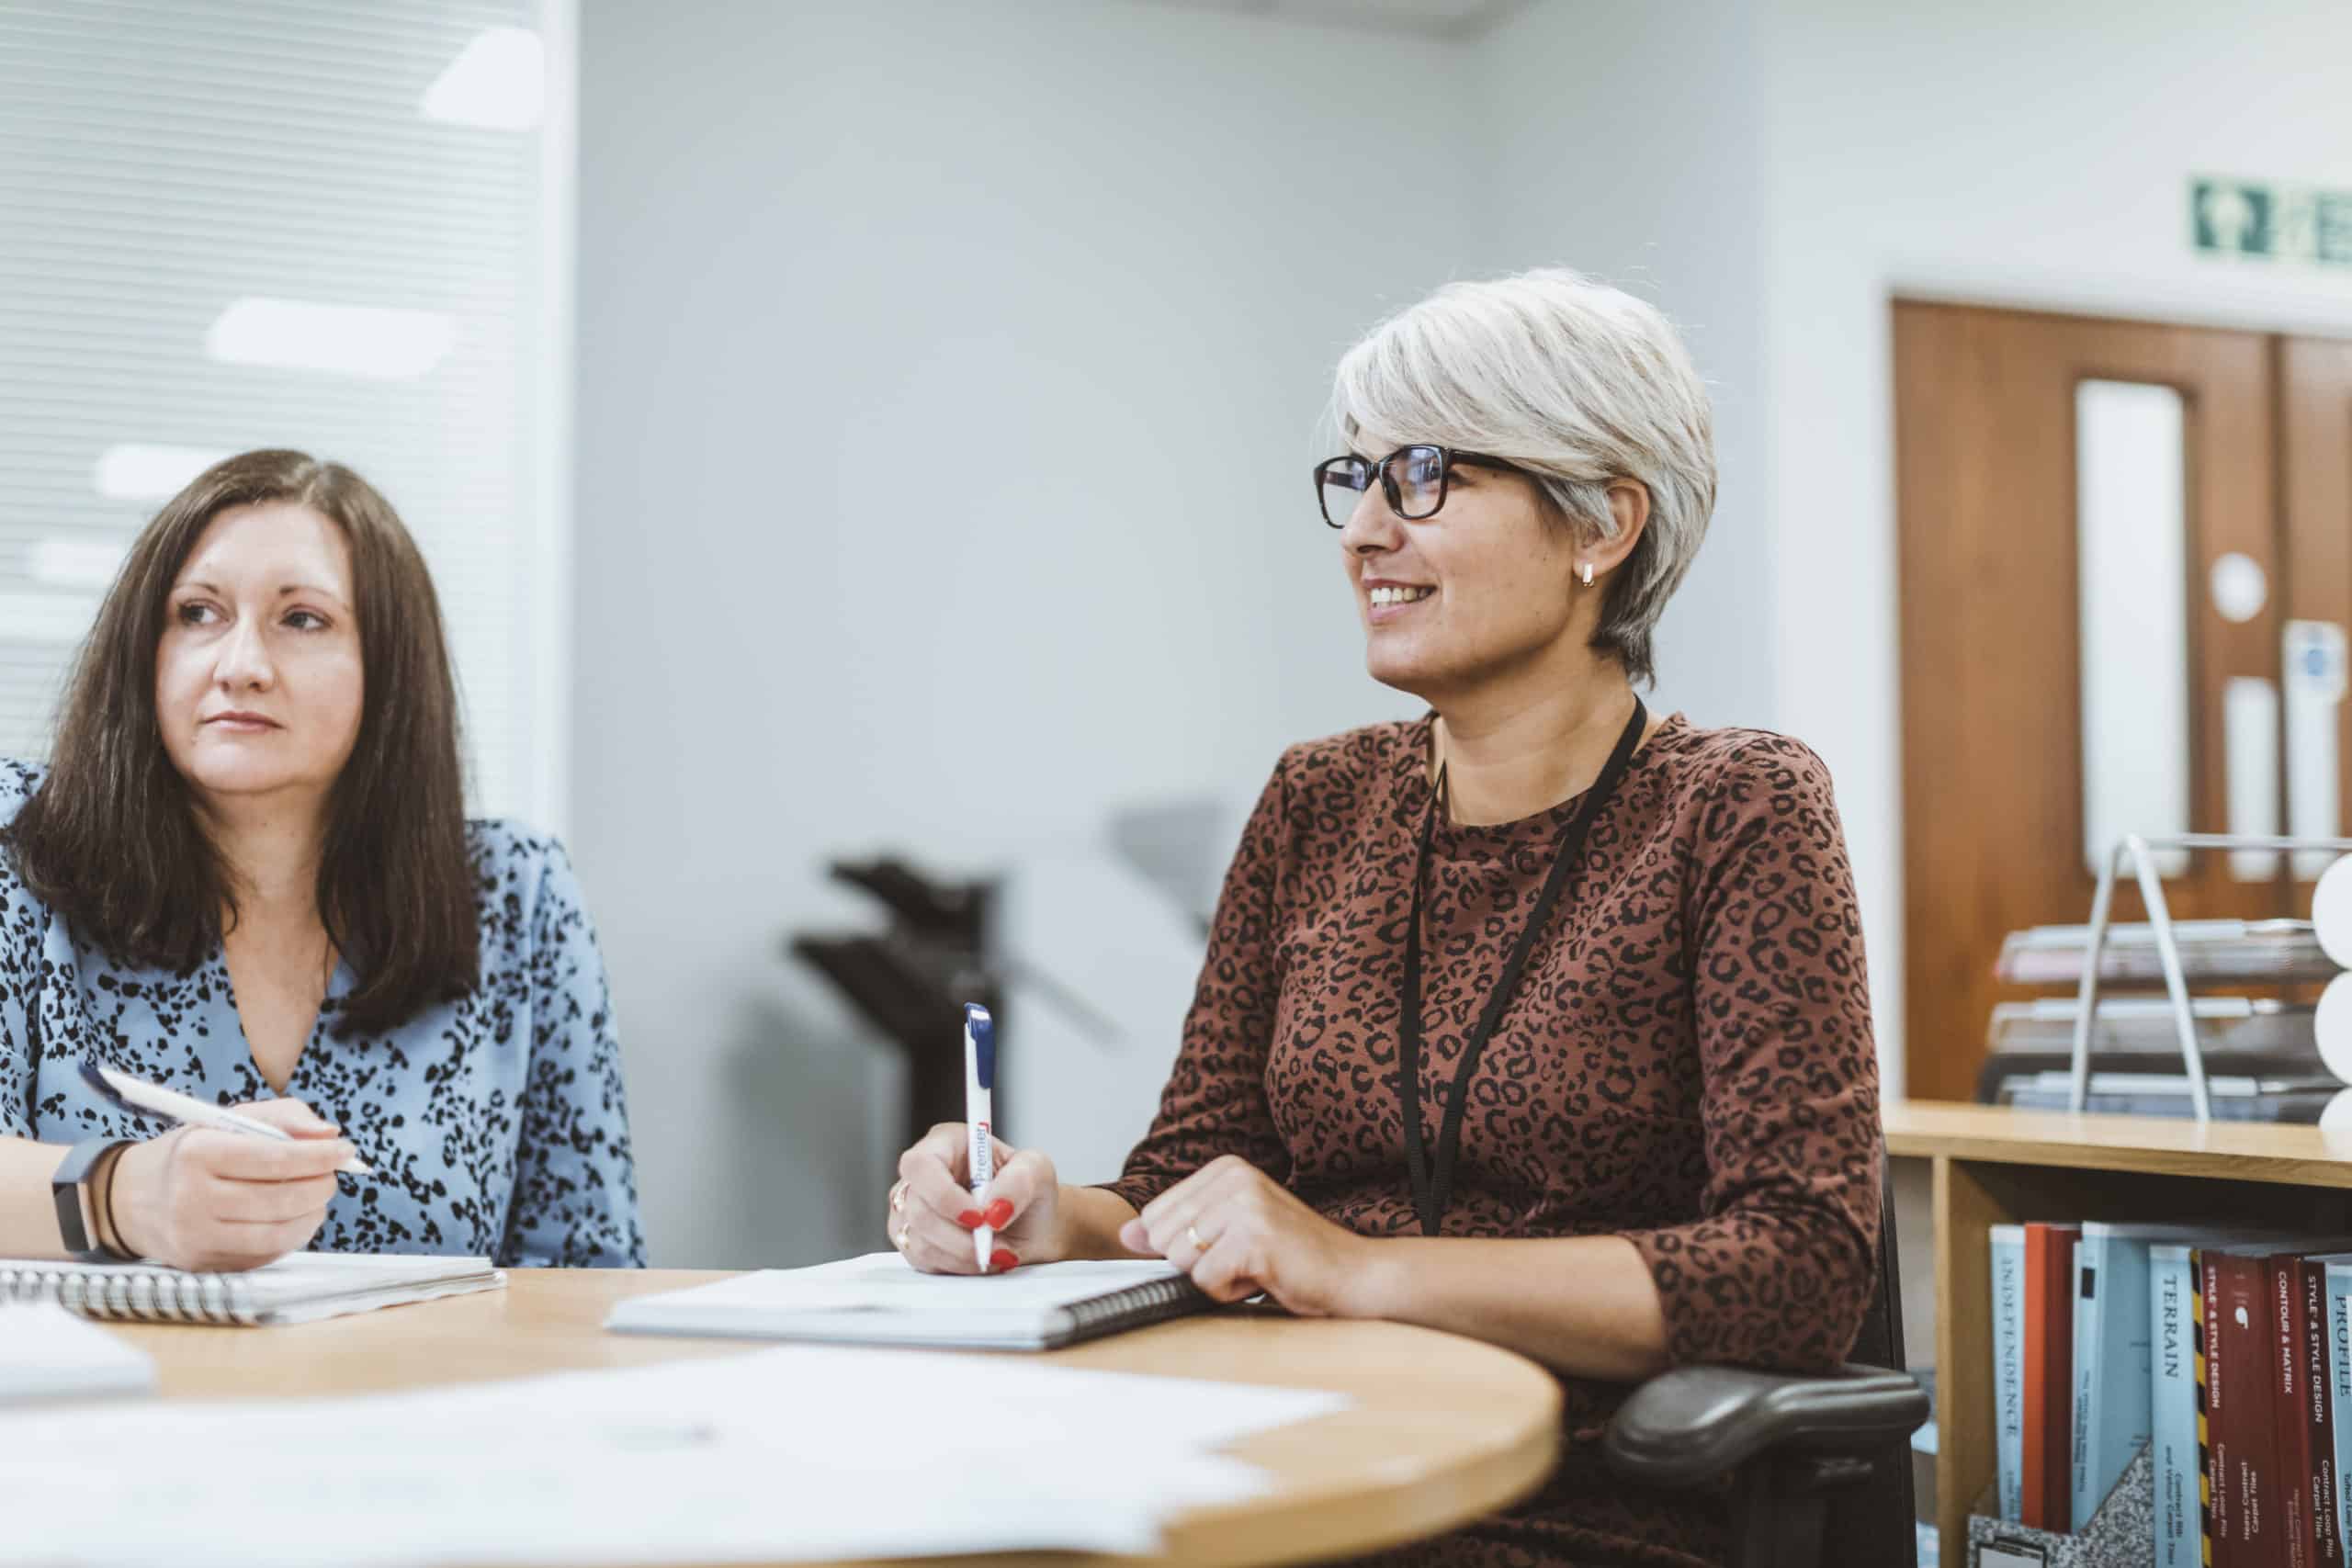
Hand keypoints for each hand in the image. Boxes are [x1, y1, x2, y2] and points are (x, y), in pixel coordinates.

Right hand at [109, 1099, 353, 1270]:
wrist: (133, 1199)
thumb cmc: (194, 1152)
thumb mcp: (230, 1120)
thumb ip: (285, 1118)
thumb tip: (330, 1135)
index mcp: (196, 1154)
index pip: (273, 1158)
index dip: (319, 1156)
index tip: (346, 1150)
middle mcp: (191, 1199)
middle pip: (281, 1198)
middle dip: (321, 1184)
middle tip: (333, 1173)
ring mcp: (196, 1238)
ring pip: (278, 1232)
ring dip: (313, 1213)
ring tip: (317, 1195)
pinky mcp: (205, 1265)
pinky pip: (266, 1254)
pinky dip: (292, 1235)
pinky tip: (294, 1217)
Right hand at [890, 1121, 1061, 1273]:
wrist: (1033, 1227)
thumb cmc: (1030, 1191)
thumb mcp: (1038, 1170)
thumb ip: (1020, 1180)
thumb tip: (994, 1208)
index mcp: (945, 1143)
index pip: (922, 1165)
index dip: (944, 1195)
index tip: (979, 1218)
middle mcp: (922, 1174)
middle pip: (918, 1210)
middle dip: (962, 1237)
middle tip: (998, 1244)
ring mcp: (912, 1208)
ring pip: (920, 1241)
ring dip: (964, 1254)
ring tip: (997, 1250)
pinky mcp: (913, 1240)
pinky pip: (923, 1261)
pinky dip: (958, 1266)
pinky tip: (981, 1258)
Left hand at [1120, 1154, 1372, 1313]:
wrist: (1352, 1273)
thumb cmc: (1291, 1256)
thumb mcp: (1228, 1233)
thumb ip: (1177, 1230)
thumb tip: (1125, 1235)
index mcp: (1225, 1167)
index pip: (1155, 1217)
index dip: (1186, 1247)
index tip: (1232, 1245)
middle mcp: (1234, 1176)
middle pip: (1163, 1238)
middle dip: (1198, 1264)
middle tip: (1246, 1258)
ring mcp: (1245, 1204)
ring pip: (1182, 1261)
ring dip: (1216, 1278)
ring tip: (1257, 1266)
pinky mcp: (1254, 1238)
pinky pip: (1205, 1282)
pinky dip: (1232, 1292)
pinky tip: (1266, 1277)